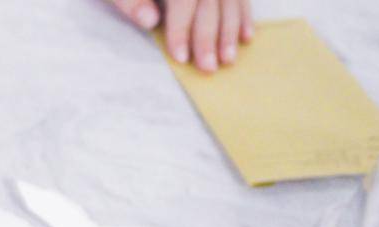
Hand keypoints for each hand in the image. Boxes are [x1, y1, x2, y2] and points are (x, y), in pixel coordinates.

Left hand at [107, 0, 253, 71]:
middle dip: (209, 36)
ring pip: (230, 0)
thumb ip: (131, 2)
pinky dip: (244, 15)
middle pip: (210, 1)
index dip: (181, 29)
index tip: (180, 57)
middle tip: (208, 68)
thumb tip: (149, 20)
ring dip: (230, 30)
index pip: (183, 0)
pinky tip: (246, 37)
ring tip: (228, 59)